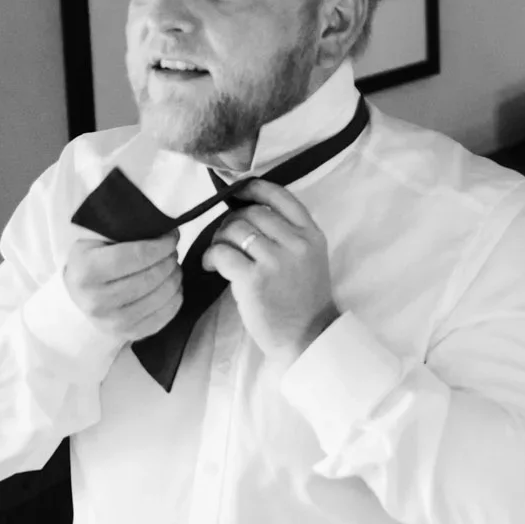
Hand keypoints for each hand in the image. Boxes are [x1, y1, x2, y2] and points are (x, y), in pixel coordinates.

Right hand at [62, 235, 183, 343]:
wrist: (77, 298)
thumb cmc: (91, 262)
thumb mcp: (95, 240)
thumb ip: (124, 229)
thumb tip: (162, 223)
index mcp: (87, 271)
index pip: (137, 255)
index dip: (161, 245)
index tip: (172, 236)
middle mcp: (97, 301)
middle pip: (152, 276)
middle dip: (169, 259)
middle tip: (171, 251)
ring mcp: (113, 322)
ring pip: (163, 295)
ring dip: (175, 276)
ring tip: (171, 266)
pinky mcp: (130, 334)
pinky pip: (167, 315)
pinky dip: (175, 296)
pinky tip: (170, 285)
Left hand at [201, 180, 338, 364]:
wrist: (307, 335)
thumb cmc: (304, 299)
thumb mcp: (309, 258)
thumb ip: (289, 235)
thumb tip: (247, 213)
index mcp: (313, 235)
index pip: (282, 197)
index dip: (255, 188)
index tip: (238, 192)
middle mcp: (297, 243)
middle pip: (252, 212)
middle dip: (231, 221)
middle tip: (225, 238)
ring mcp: (276, 261)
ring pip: (235, 229)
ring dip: (219, 238)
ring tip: (219, 255)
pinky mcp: (254, 280)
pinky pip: (222, 253)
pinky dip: (211, 256)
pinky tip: (212, 266)